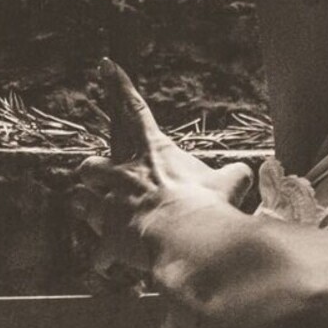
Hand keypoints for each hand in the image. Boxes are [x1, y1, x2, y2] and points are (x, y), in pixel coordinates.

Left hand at [71, 58, 254, 272]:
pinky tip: (105, 264)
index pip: (135, 109)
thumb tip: (244, 172)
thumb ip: (235, 174)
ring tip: (90, 211)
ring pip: (82, 200)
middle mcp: (126, 175)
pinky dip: (103, 257)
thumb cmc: (207, 204)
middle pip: (94, 163)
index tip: (105, 64)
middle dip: (93, 168)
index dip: (119, 84)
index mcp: (154, 152)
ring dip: (87, 207)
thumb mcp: (231, 182)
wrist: (187, 236)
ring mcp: (112, 206)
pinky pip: (98, 250)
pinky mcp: (108, 238)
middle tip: (95, 172)